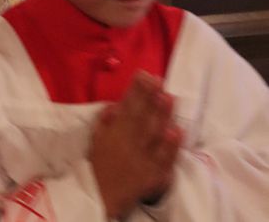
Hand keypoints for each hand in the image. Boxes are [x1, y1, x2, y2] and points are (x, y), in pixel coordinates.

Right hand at [90, 71, 182, 218]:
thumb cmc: (98, 167)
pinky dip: (170, 146)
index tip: (144, 74)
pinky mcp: (152, 177)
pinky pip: (162, 161)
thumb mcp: (96, 141)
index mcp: (114, 134)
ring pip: (152, 134)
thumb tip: (115, 105)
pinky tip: (176, 131)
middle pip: (141, 117)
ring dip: (161, 115)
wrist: (98, 199)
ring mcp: (141, 160)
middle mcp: (127, 144)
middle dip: (150, 97)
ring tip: (169, 97)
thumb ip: (105, 122)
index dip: (135, 90)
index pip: (126, 107)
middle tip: (159, 80)